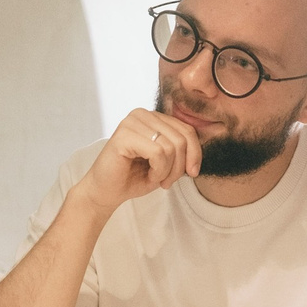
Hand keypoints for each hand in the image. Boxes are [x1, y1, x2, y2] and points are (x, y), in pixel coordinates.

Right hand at [73, 108, 202, 214]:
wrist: (107, 192)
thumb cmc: (134, 177)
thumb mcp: (167, 162)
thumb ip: (181, 150)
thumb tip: (200, 151)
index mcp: (153, 117)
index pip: (187, 129)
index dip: (195, 154)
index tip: (191, 173)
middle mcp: (142, 114)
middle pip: (181, 138)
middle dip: (180, 166)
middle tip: (167, 182)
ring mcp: (131, 122)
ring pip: (171, 146)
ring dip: (168, 171)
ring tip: (156, 178)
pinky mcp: (123, 135)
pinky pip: (157, 152)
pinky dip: (158, 170)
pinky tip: (149, 176)